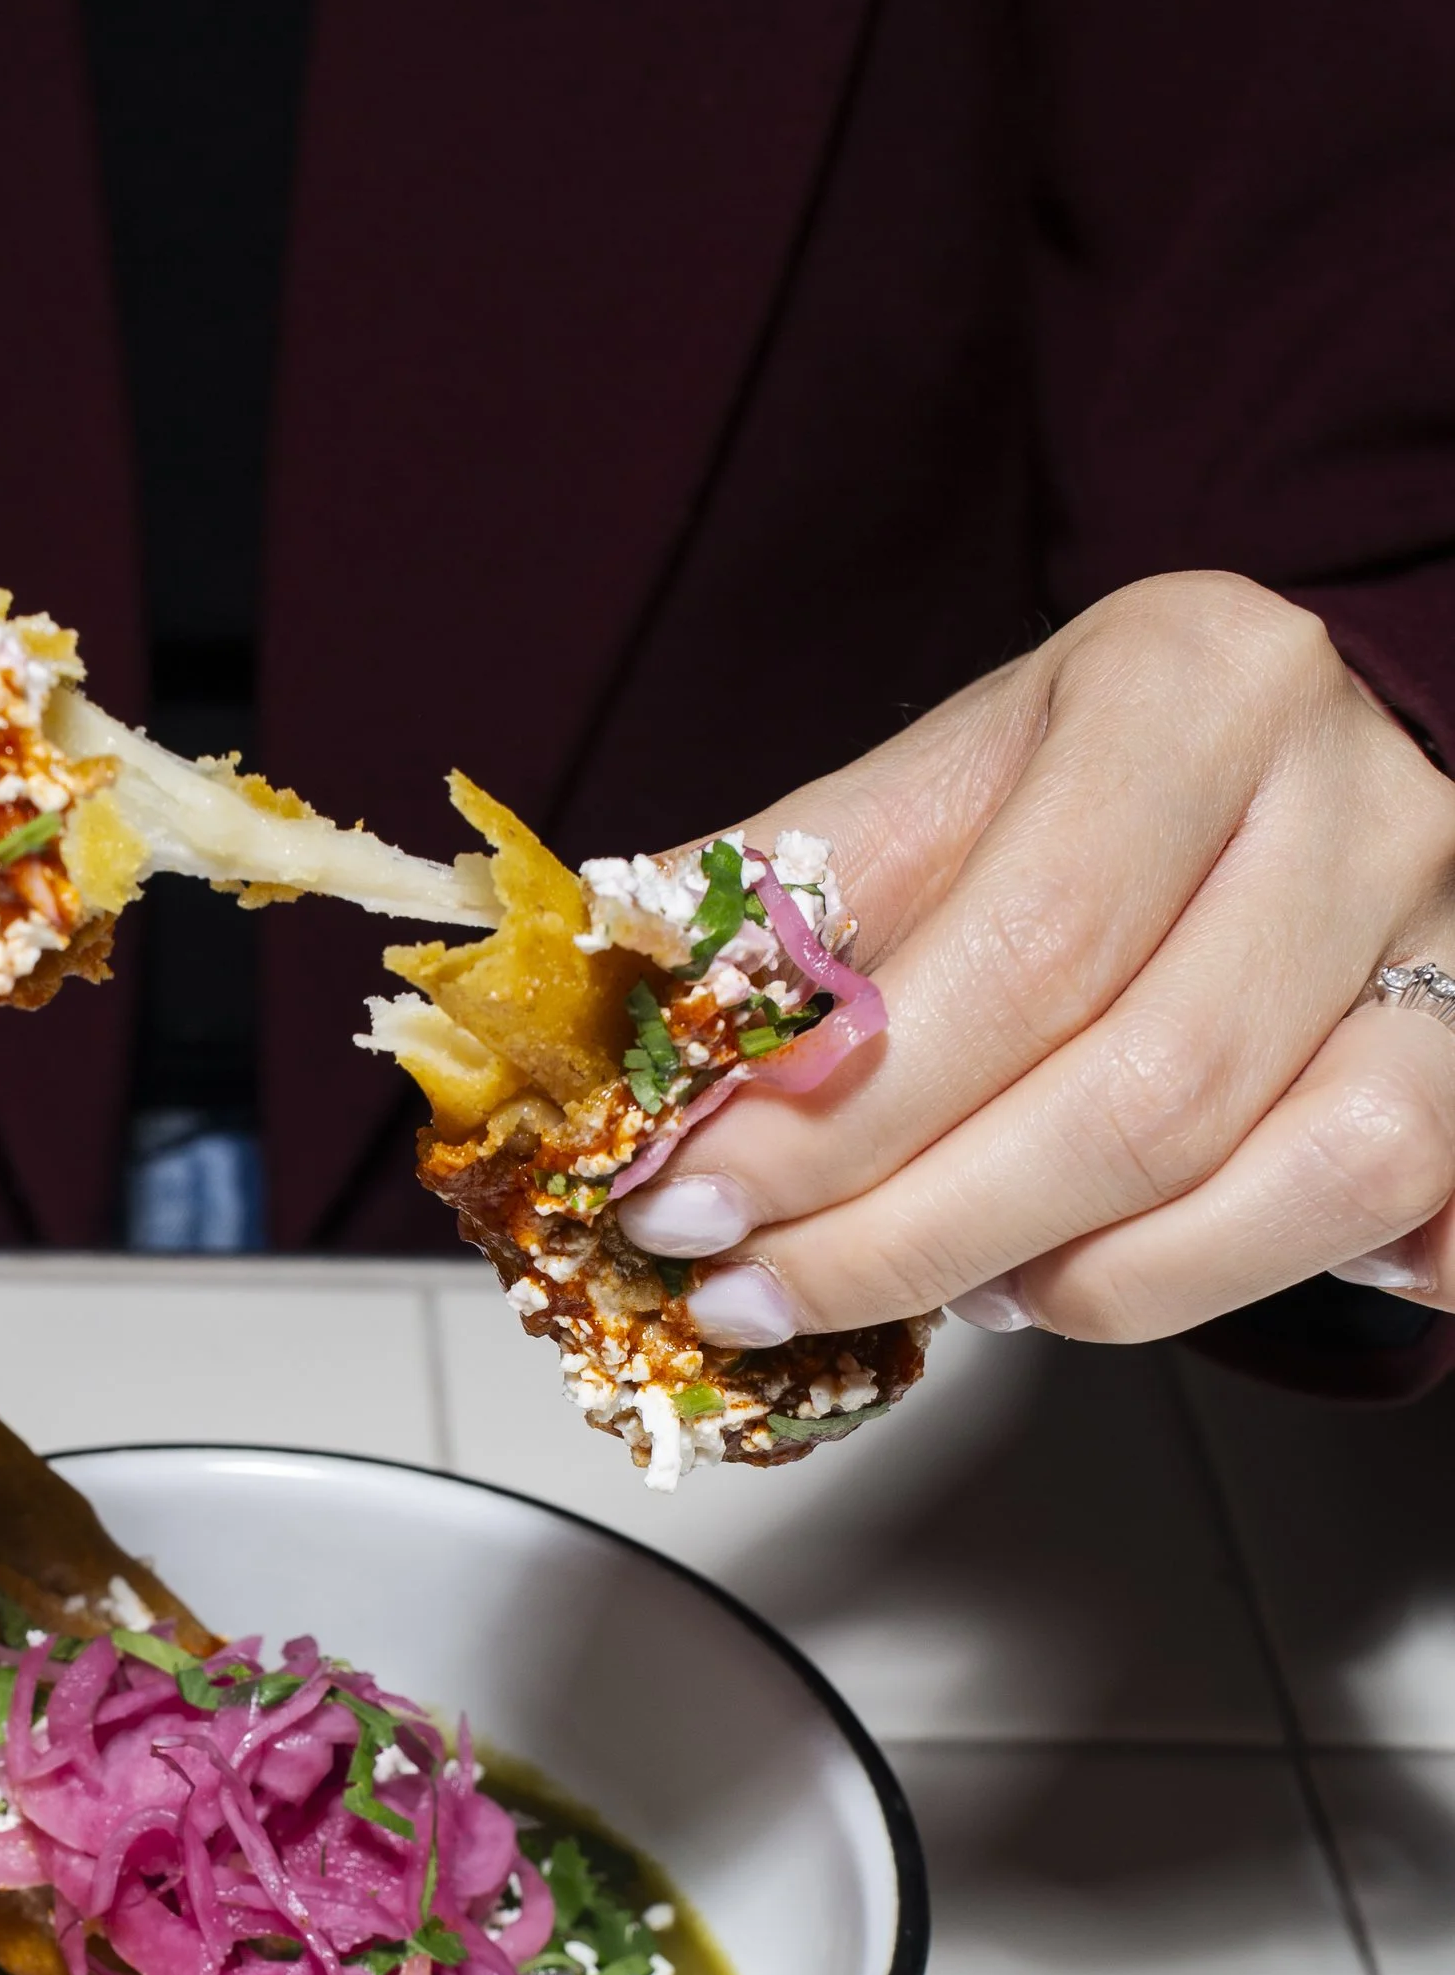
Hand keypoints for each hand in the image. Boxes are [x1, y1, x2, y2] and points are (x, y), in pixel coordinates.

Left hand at [622, 575, 1454, 1336]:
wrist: (1326, 744)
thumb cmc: (1119, 776)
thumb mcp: (948, 776)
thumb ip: (786, 893)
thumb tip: (602, 1004)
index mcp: (1195, 686)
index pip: (1018, 947)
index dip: (839, 1108)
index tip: (688, 1191)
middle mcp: (1358, 803)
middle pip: (1141, 1094)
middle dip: (910, 1230)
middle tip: (758, 1285)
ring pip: (1294, 1184)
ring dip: (1078, 1283)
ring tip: (943, 1288)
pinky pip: (1422, 1233)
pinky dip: (1256, 1286)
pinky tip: (1119, 1278)